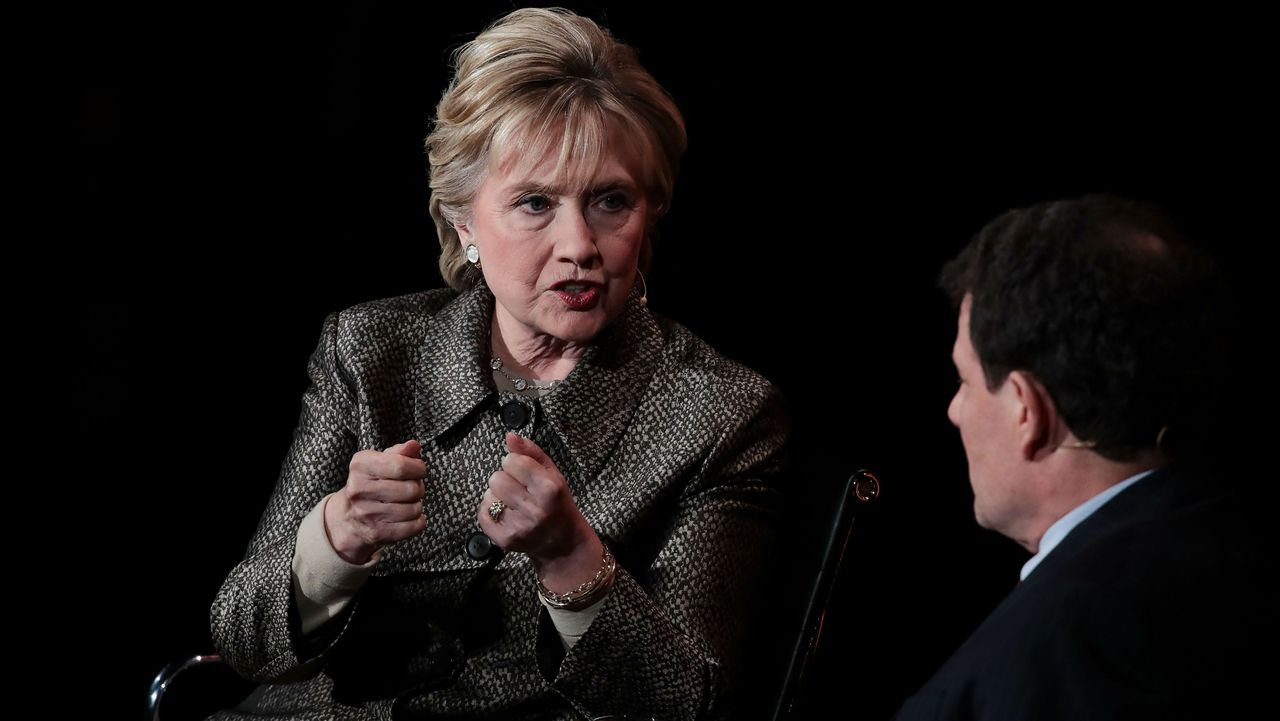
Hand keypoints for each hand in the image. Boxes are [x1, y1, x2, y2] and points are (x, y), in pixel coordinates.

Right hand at [324, 439, 427, 563]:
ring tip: (407, 502)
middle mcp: (358, 489)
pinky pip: (414, 526)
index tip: (419, 470)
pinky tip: (407, 516)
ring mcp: (366, 513)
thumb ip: (400, 452)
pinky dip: (418, 521)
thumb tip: (414, 445)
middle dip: (418, 487)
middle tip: (411, 488)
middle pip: (410, 489)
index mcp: (360, 465)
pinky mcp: (376, 533)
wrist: (348, 517)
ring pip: (414, 509)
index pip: (401, 466)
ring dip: (417, 505)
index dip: (418, 468)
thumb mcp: (380, 462)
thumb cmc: (371, 484)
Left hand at [477, 433, 603, 591]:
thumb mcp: (553, 474)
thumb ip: (531, 452)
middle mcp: (534, 508)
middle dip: (505, 480)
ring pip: (488, 495)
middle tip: (518, 490)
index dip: (515, 464)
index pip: (512, 461)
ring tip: (514, 503)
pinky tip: (506, 514)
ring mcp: (518, 526)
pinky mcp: (505, 540)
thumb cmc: (557, 503)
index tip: (524, 473)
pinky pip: (483, 514)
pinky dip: (491, 511)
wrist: (563, 544)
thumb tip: (510, 436)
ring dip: (498, 496)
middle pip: (496, 478)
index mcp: (549, 488)